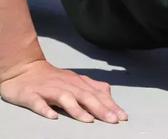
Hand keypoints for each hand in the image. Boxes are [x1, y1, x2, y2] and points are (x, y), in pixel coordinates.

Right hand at [0, 59, 127, 122]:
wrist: (24, 69)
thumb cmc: (52, 79)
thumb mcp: (75, 81)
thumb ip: (92, 89)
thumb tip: (110, 97)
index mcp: (78, 83)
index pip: (98, 94)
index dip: (111, 105)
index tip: (122, 116)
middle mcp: (66, 85)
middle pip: (86, 96)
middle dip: (101, 108)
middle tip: (113, 120)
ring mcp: (49, 89)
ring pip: (65, 98)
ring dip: (77, 110)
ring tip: (88, 120)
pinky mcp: (31, 95)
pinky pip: (38, 103)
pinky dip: (46, 109)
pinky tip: (53, 117)